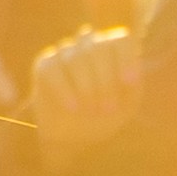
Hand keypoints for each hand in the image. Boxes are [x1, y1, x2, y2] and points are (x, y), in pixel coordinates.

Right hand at [24, 25, 139, 147]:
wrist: (72, 134)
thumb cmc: (103, 115)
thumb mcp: (124, 107)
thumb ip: (130, 89)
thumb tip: (131, 73)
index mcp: (112, 53)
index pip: (121, 41)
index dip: (126, 58)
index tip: (130, 82)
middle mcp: (87, 46)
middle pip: (98, 48)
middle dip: (105, 80)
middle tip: (109, 108)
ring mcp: (64, 52)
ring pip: (75, 58)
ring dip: (87, 88)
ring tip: (93, 111)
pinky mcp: (45, 64)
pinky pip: (54, 70)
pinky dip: (66, 90)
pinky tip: (73, 108)